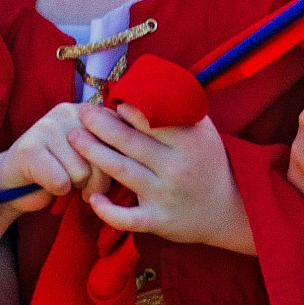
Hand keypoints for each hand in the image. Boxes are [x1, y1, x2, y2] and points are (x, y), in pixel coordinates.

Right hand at [0, 100, 110, 209]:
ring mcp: (46, 126)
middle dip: (95, 181)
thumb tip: (126, 160)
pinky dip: (56, 191)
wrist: (13, 183)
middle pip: (102, 159)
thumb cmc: (60, 172)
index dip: (113, 165)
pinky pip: (60, 182)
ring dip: (73, 186)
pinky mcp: (29, 148)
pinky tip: (45, 182)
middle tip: (78, 180)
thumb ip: (112, 150)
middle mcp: (68, 111)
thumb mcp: (92, 156)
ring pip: (81, 173)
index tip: (97, 168)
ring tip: (60, 177)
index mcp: (88, 111)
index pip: (120, 140)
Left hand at [72, 106, 256, 253]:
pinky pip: (128, 218)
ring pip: (123, 172)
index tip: (106, 100)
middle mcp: (176, 168)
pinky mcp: (159, 221)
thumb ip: (179, 109)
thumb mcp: (204, 131)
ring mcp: (166, 195)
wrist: (228, 208)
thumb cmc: (209, 162)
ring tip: (74, 138)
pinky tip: (92, 199)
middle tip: (82, 112)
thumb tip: (147, 83)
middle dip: (101, 125)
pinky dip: (109, 211)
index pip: (151, 121)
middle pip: (130, 143)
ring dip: (94, 154)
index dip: (126, 109)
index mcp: (189, 142)